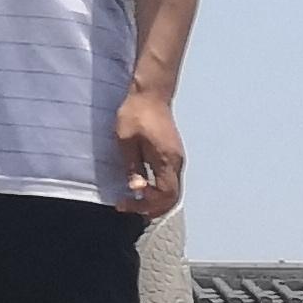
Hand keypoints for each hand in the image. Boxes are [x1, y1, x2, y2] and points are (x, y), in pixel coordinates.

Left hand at [116, 89, 184, 218]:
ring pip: (173, 191)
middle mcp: (176, 162)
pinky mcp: (173, 155)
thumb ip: (133, 166)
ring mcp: (177, 159)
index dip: (146, 205)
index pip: (165, 195)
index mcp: (166, 160)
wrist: (150, 94)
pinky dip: (158, 190)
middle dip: (152, 207)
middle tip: (129, 208)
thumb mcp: (126, 141)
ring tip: (133, 202)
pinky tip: (142, 188)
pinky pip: (170, 180)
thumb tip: (136, 189)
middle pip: (172, 197)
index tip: (125, 202)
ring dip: (155, 200)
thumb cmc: (135, 114)